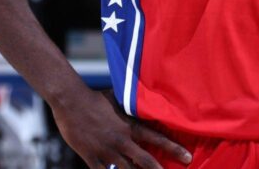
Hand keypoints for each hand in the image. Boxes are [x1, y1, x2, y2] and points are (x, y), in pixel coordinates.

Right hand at [51, 88, 191, 168]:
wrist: (71, 101)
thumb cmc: (95, 98)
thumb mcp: (118, 100)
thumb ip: (131, 107)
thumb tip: (145, 101)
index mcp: (130, 125)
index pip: (156, 138)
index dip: (173, 148)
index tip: (187, 157)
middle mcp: (121, 140)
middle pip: (144, 161)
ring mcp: (106, 150)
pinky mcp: (90, 157)